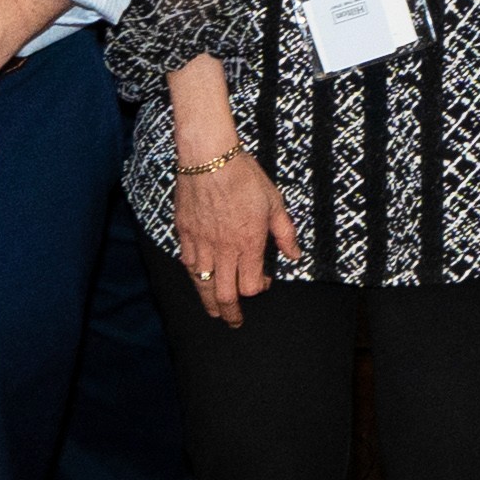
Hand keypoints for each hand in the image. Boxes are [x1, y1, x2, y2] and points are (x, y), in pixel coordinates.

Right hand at [171, 143, 296, 327]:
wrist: (209, 157)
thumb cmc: (243, 176)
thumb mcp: (274, 202)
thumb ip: (284, 233)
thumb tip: (294, 255)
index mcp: (248, 243)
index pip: (250, 285)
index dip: (258, 290)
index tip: (263, 283)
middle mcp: (223, 248)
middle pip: (224, 293)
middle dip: (230, 312)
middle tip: (234, 322)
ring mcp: (200, 242)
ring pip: (202, 284)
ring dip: (209, 302)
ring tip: (214, 311)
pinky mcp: (184, 233)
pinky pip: (187, 263)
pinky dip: (193, 277)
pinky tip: (198, 280)